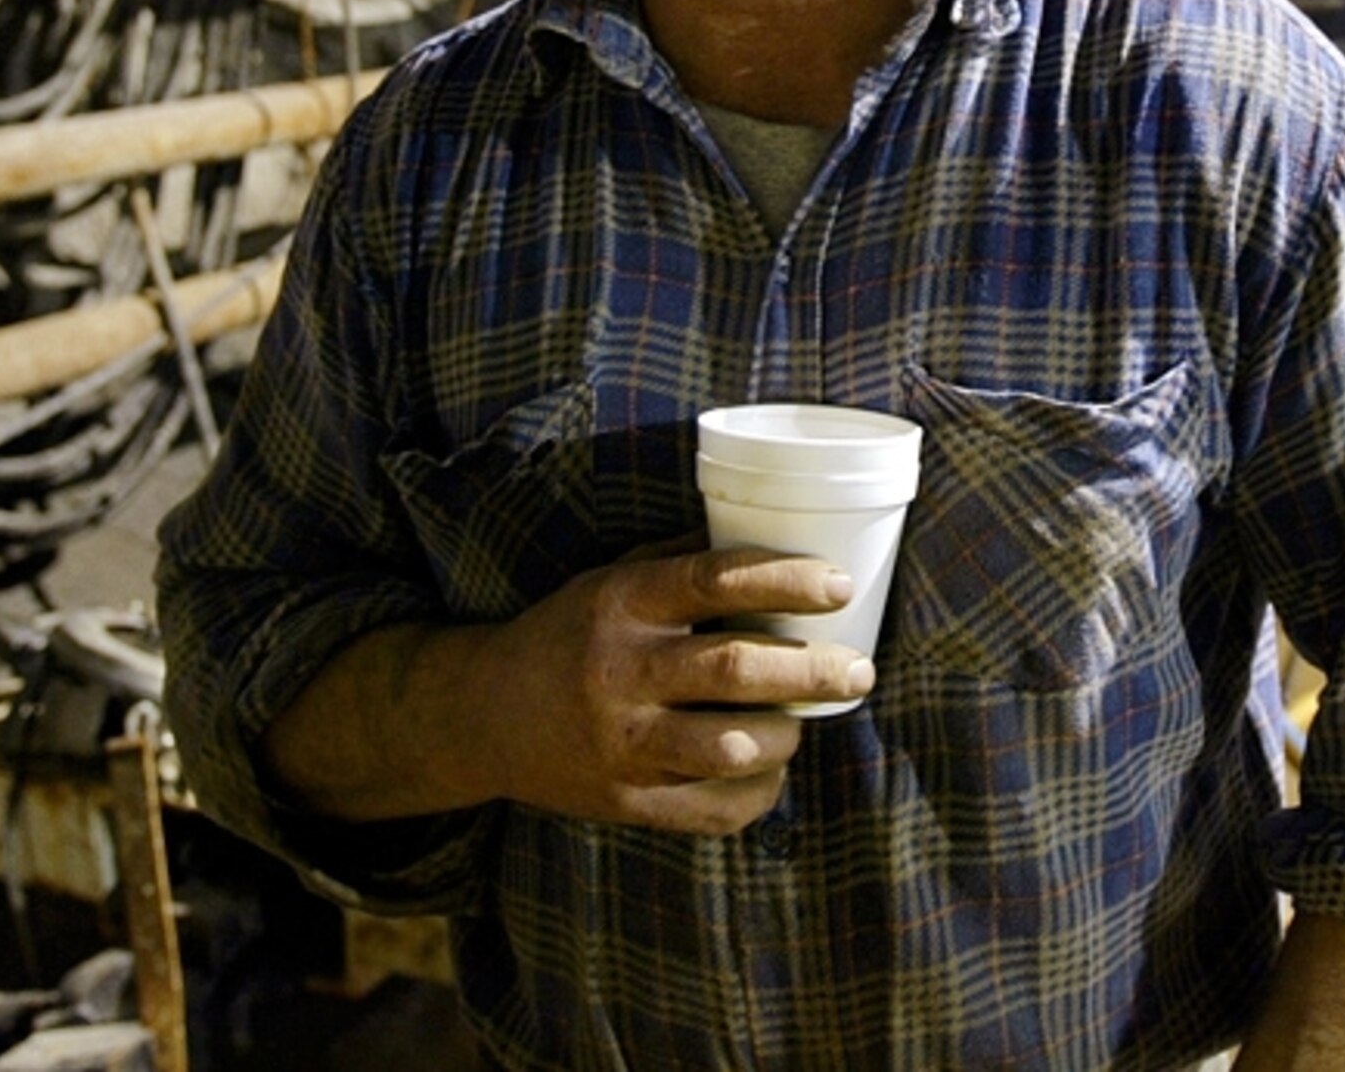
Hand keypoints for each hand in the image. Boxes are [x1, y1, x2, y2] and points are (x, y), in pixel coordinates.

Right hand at [462, 541, 874, 833]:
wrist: (485, 716)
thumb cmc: (571, 634)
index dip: (786, 580)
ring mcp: (621, 744)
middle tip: (859, 670)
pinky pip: (714, 808)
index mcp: (621, 603)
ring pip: (730, 747)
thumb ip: (683, 562)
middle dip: (813, 670)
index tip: (840, 584)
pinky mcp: (625, 802)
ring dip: (786, 735)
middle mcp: (620, 673)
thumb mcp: (610, 579)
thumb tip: (781, 537)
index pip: (714, 581)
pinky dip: (758, 790)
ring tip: (805, 721)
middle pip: (735, 670)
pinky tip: (768, 768)